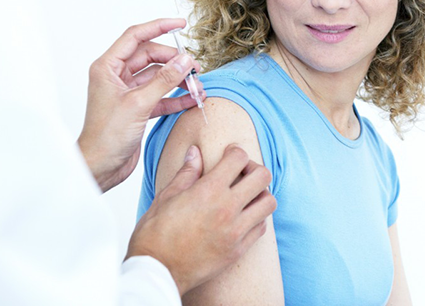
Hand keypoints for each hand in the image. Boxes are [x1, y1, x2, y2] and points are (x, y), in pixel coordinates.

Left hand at [77, 18, 205, 191]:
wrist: (100, 167)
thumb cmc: (105, 137)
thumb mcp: (138, 104)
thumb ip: (164, 80)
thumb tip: (184, 60)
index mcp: (108, 68)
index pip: (135, 36)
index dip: (159, 26)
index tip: (181, 24)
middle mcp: (117, 77)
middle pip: (152, 56)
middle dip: (175, 61)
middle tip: (195, 69)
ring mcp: (128, 92)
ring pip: (159, 76)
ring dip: (179, 80)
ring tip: (197, 86)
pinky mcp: (138, 108)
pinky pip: (162, 95)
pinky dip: (177, 97)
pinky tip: (193, 99)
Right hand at [127, 144, 276, 295]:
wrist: (156, 271)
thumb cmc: (155, 235)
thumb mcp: (166, 197)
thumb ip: (187, 173)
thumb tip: (195, 152)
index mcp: (208, 191)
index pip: (238, 158)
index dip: (235, 151)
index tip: (229, 154)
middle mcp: (227, 209)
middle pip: (262, 177)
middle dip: (253, 169)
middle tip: (241, 173)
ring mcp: (236, 231)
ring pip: (269, 203)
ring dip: (260, 194)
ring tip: (245, 196)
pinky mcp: (238, 249)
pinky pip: (261, 227)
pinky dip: (256, 218)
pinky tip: (242, 217)